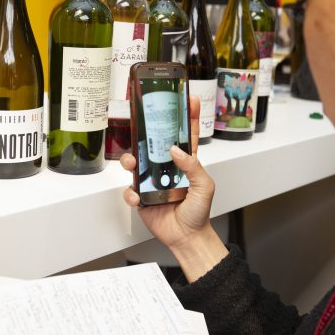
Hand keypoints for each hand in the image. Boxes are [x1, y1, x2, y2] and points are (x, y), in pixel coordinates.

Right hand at [121, 95, 227, 279]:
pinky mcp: (142, 196)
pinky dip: (131, 193)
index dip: (189, 116)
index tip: (191, 98)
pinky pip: (130, 190)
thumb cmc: (198, 212)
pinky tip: (138, 197)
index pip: (187, 134)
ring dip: (130, 159)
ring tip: (132, 164)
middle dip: (146, 133)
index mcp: (185, 162)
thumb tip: (175, 150)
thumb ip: (193, 166)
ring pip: (136, 162)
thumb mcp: (204, 187)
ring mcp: (152, 181)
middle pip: (153, 143)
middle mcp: (167, 168)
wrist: (186, 237)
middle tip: (143, 126)